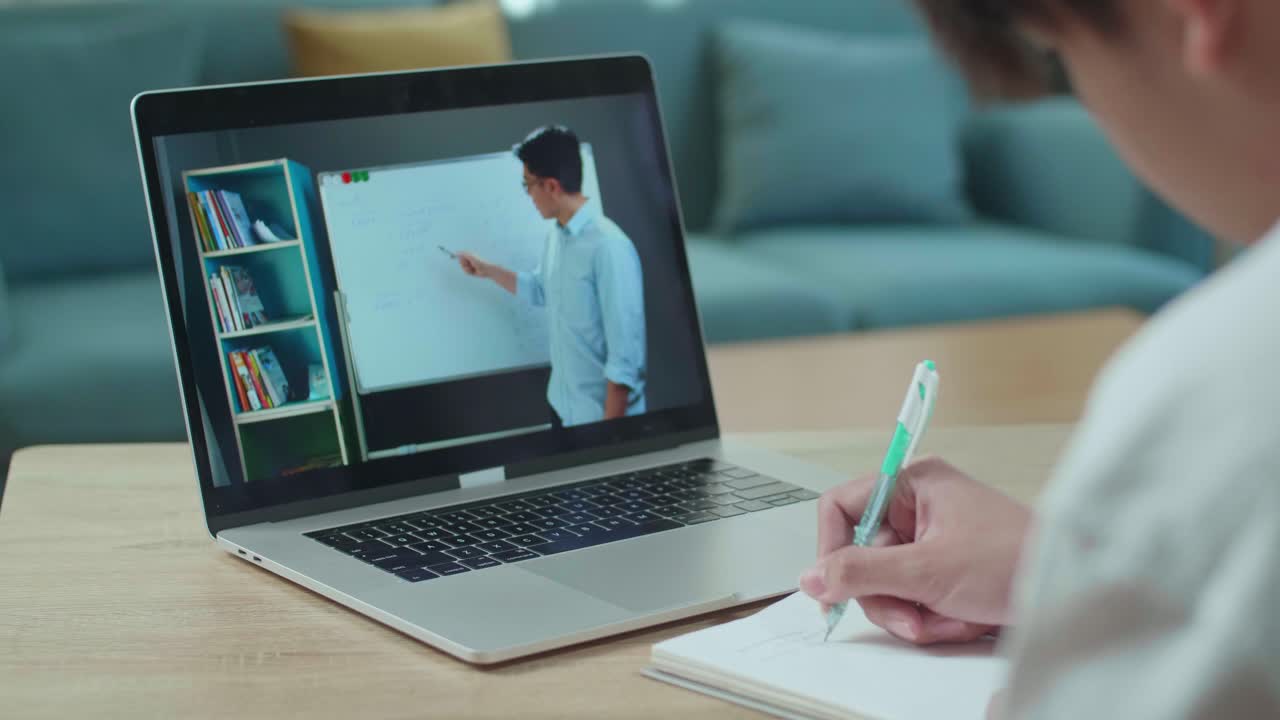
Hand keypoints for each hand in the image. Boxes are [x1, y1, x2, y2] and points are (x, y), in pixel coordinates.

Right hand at [457, 252, 486, 277]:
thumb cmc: (479, 262)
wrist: (485, 270)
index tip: (460, 259)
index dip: (460, 258)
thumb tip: (457, 252)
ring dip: (467, 269)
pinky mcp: (470, 271)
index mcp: (469, 255)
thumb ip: (464, 254)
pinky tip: (473, 271)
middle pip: (461, 263)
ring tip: (473, 268)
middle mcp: (468, 260)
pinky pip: (466, 272)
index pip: (460, 256)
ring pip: (463, 268)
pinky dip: (469, 272)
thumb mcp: (471, 256)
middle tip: (469, 264)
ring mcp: (469, 266)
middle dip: (464, 264)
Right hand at [799, 456, 1030, 643]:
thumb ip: (862, 572)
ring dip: (911, 612)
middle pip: (863, 556)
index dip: (832, 549)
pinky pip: (912, 597)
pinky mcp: (945, 569)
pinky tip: (958, 619)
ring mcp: (932, 539)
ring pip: (886, 584)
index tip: (833, 587)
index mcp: (913, 484)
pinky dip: (930, 617)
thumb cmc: (1014, 561)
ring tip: (946, 618)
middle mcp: (919, 506)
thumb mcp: (927, 570)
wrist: (1071, 590)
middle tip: (910, 616)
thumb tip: (812, 576)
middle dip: (886, 595)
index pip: (842, 507)